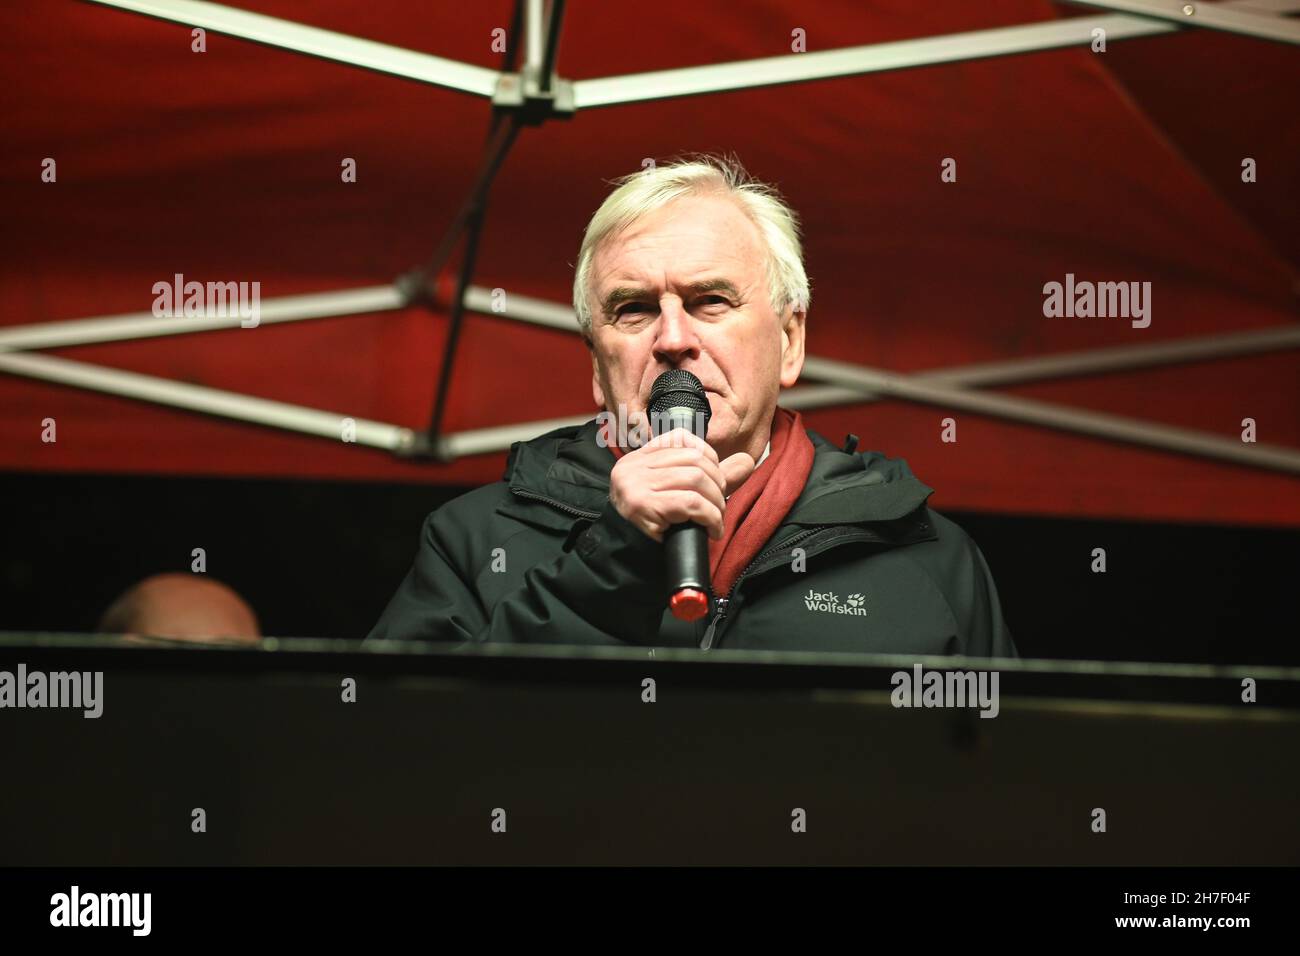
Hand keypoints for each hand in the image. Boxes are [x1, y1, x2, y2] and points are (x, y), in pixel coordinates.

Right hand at [608, 427, 756, 542]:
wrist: (623, 554)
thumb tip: (747, 461)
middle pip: (693, 460)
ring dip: (716, 503)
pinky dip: (710, 517)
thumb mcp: (676, 491)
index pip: (681, 439)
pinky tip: (713, 530)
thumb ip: (710, 475)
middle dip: (717, 483)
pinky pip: (691, 503)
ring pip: (695, 479)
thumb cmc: (652, 523)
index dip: (708, 456)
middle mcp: (633, 465)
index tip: (716, 479)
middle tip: (719, 506)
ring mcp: (636, 483)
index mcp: (639, 457)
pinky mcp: (643, 504)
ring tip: (716, 520)